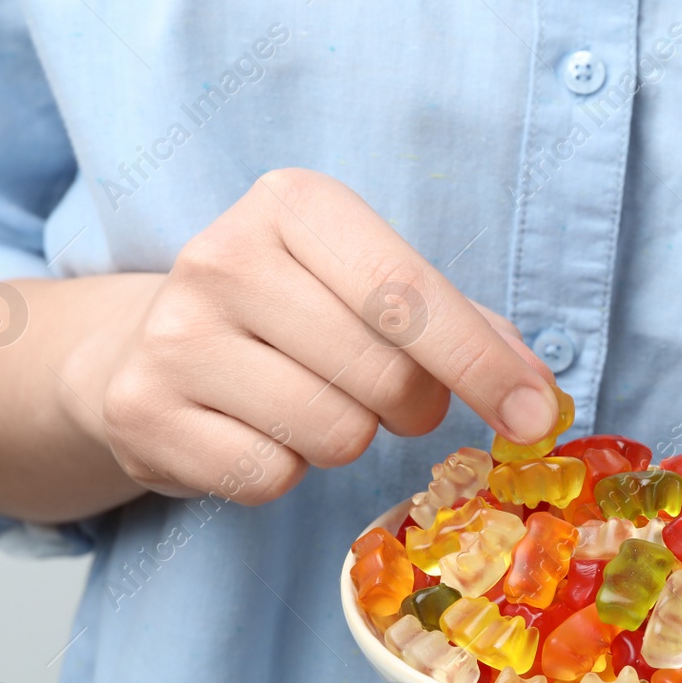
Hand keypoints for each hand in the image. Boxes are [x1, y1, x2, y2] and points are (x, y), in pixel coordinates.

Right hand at [60, 168, 558, 502]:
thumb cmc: (293, 314)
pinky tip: (255, 432)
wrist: (145, 344)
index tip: (534, 415)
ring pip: (333, 435)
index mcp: (293, 205)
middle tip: (392, 398)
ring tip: (310, 403)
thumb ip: (464, 328)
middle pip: (383, 374)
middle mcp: (223, 256)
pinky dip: (283, 473)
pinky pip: (267, 477)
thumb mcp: (371, 288)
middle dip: (413, 406)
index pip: (407, 293)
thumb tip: (539, 397)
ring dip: (346, 439)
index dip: (481, 364)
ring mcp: (173, 336)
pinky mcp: (142, 413)